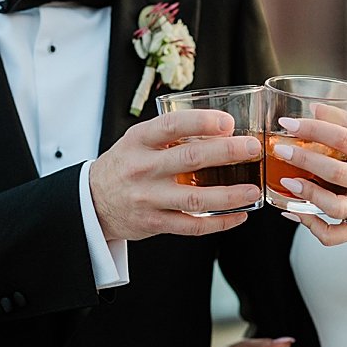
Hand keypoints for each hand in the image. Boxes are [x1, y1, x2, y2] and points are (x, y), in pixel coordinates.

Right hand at [87, 110, 263, 243]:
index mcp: (139, 140)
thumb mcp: (138, 141)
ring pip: (195, 197)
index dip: (201, 121)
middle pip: (190, 159)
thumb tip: (221, 129)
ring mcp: (148, 198)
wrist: (94, 202)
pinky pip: (192, 225)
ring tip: (252, 188)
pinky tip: (239, 215)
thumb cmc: (126, 164)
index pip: (172, 125)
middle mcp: (143, 168)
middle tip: (252, 148)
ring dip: (229, 194)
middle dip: (226, 152)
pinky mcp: (155, 223)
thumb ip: (171, 135)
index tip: (228, 122)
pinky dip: (219, 221)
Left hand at [268, 114, 346, 248]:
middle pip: (335, 171)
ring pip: (334, 206)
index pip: (344, 138)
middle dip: (304, 159)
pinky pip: (334, 234)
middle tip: (281, 150)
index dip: (313, 129)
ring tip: (286, 182)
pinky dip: (312, 226)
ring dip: (307, 194)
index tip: (289, 123)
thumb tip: (314, 108)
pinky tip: (296, 212)